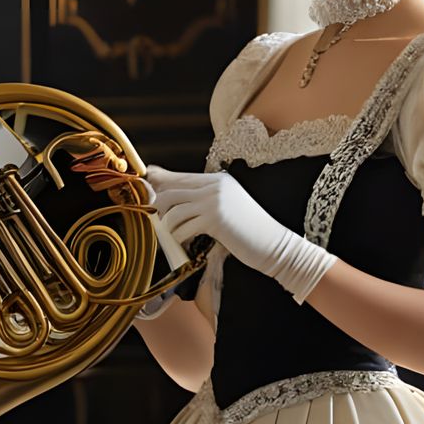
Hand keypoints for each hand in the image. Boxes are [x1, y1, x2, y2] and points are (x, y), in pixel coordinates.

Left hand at [143, 165, 336, 303]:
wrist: (276, 246)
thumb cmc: (249, 233)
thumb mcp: (226, 210)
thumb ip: (204, 203)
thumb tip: (175, 202)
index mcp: (218, 180)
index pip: (179, 177)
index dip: (159, 185)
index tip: (147, 193)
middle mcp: (215, 186)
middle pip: (171, 190)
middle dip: (158, 208)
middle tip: (156, 224)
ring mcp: (215, 201)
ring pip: (173, 209)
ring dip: (168, 227)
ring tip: (171, 238)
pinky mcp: (215, 219)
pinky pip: (183, 227)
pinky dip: (178, 239)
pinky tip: (183, 247)